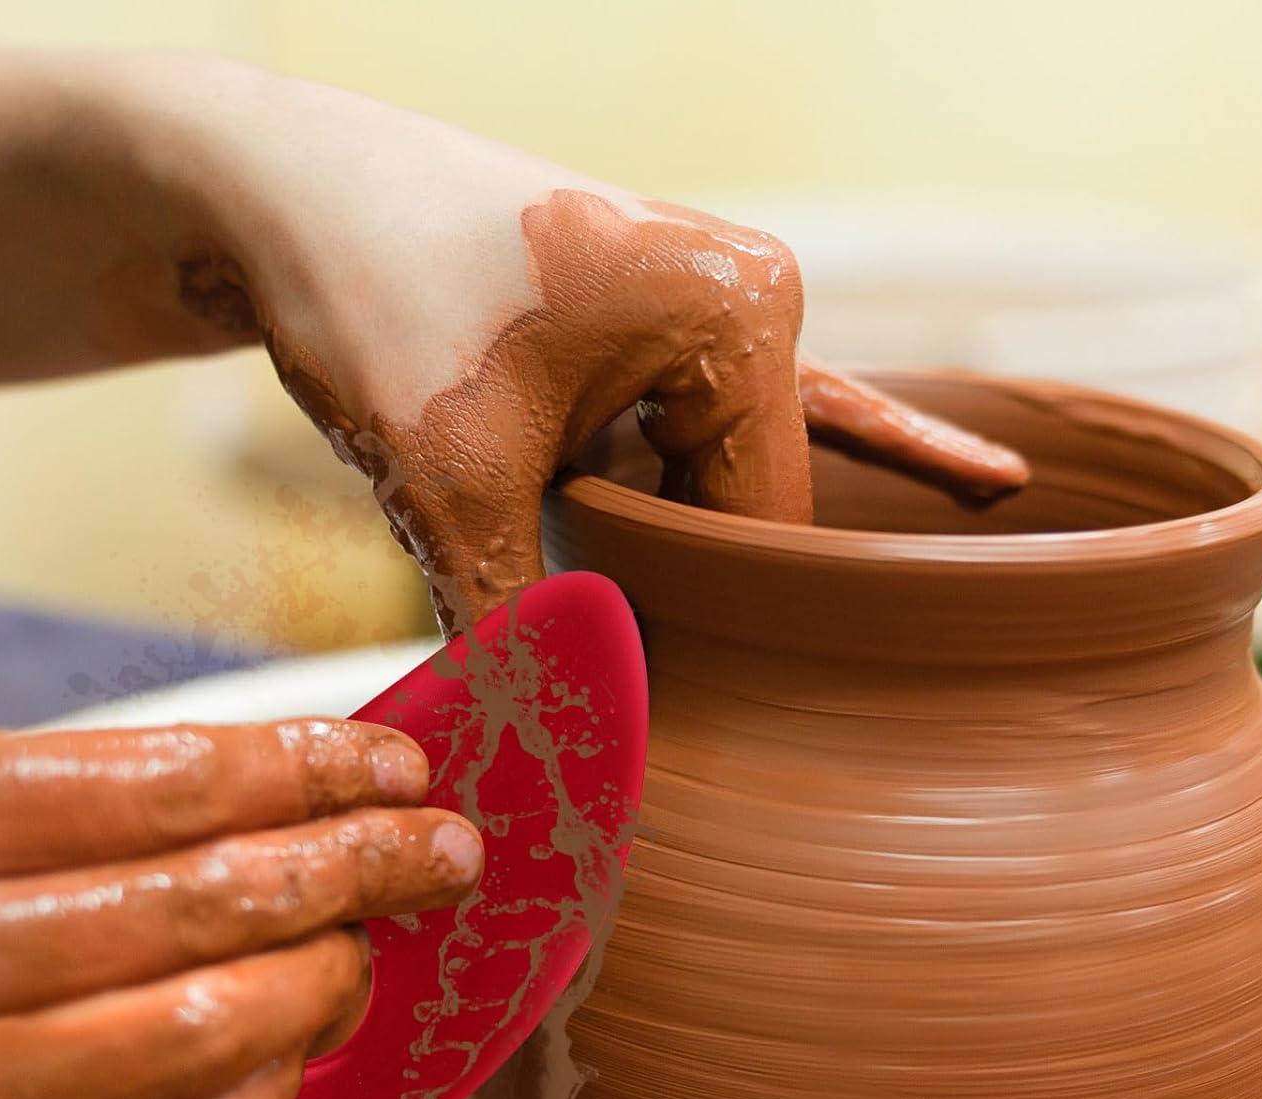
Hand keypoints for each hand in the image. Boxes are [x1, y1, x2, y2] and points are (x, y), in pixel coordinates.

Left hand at [0, 52, 1024, 628]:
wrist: (280, 183)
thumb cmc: (372, 289)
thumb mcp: (452, 474)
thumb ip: (518, 616)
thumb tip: (546, 753)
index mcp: (742, 320)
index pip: (760, 535)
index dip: (700, 631)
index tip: (651, 717)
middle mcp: (753, 305)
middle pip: (749, 516)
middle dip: (682, 590)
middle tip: (647, 673)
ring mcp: (715, 312)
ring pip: (723, 486)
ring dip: (665, 546)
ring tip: (610, 551)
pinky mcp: (668, 330)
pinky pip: (747, 424)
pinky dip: (809, 464)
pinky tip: (981, 480)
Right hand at [0, 719, 480, 1098]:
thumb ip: (50, 808)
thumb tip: (262, 795)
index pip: (150, 787)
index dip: (299, 772)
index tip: (399, 763)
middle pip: (187, 906)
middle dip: (345, 872)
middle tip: (444, 853)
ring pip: (178, 1042)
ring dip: (306, 990)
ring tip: (368, 953)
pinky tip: (288, 1059)